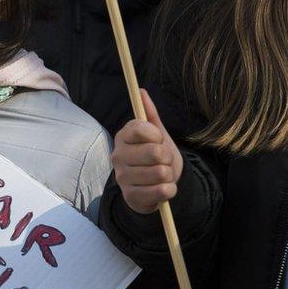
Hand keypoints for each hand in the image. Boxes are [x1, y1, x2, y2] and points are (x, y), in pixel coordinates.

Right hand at [112, 90, 182, 214]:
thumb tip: (141, 91)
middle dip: (167, 157)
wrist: (154, 187)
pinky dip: (169, 190)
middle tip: (163, 161)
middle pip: (155, 152)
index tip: (158, 140)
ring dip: (169, 175)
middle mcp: (118, 156)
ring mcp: (122, 178)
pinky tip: (162, 188)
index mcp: (122, 137)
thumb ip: (149, 113)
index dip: (157, 135)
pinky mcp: (131, 197)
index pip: (142, 128)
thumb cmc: (155, 157)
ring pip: (161, 173)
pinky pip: (162, 191)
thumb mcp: (156, 135)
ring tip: (162, 175)